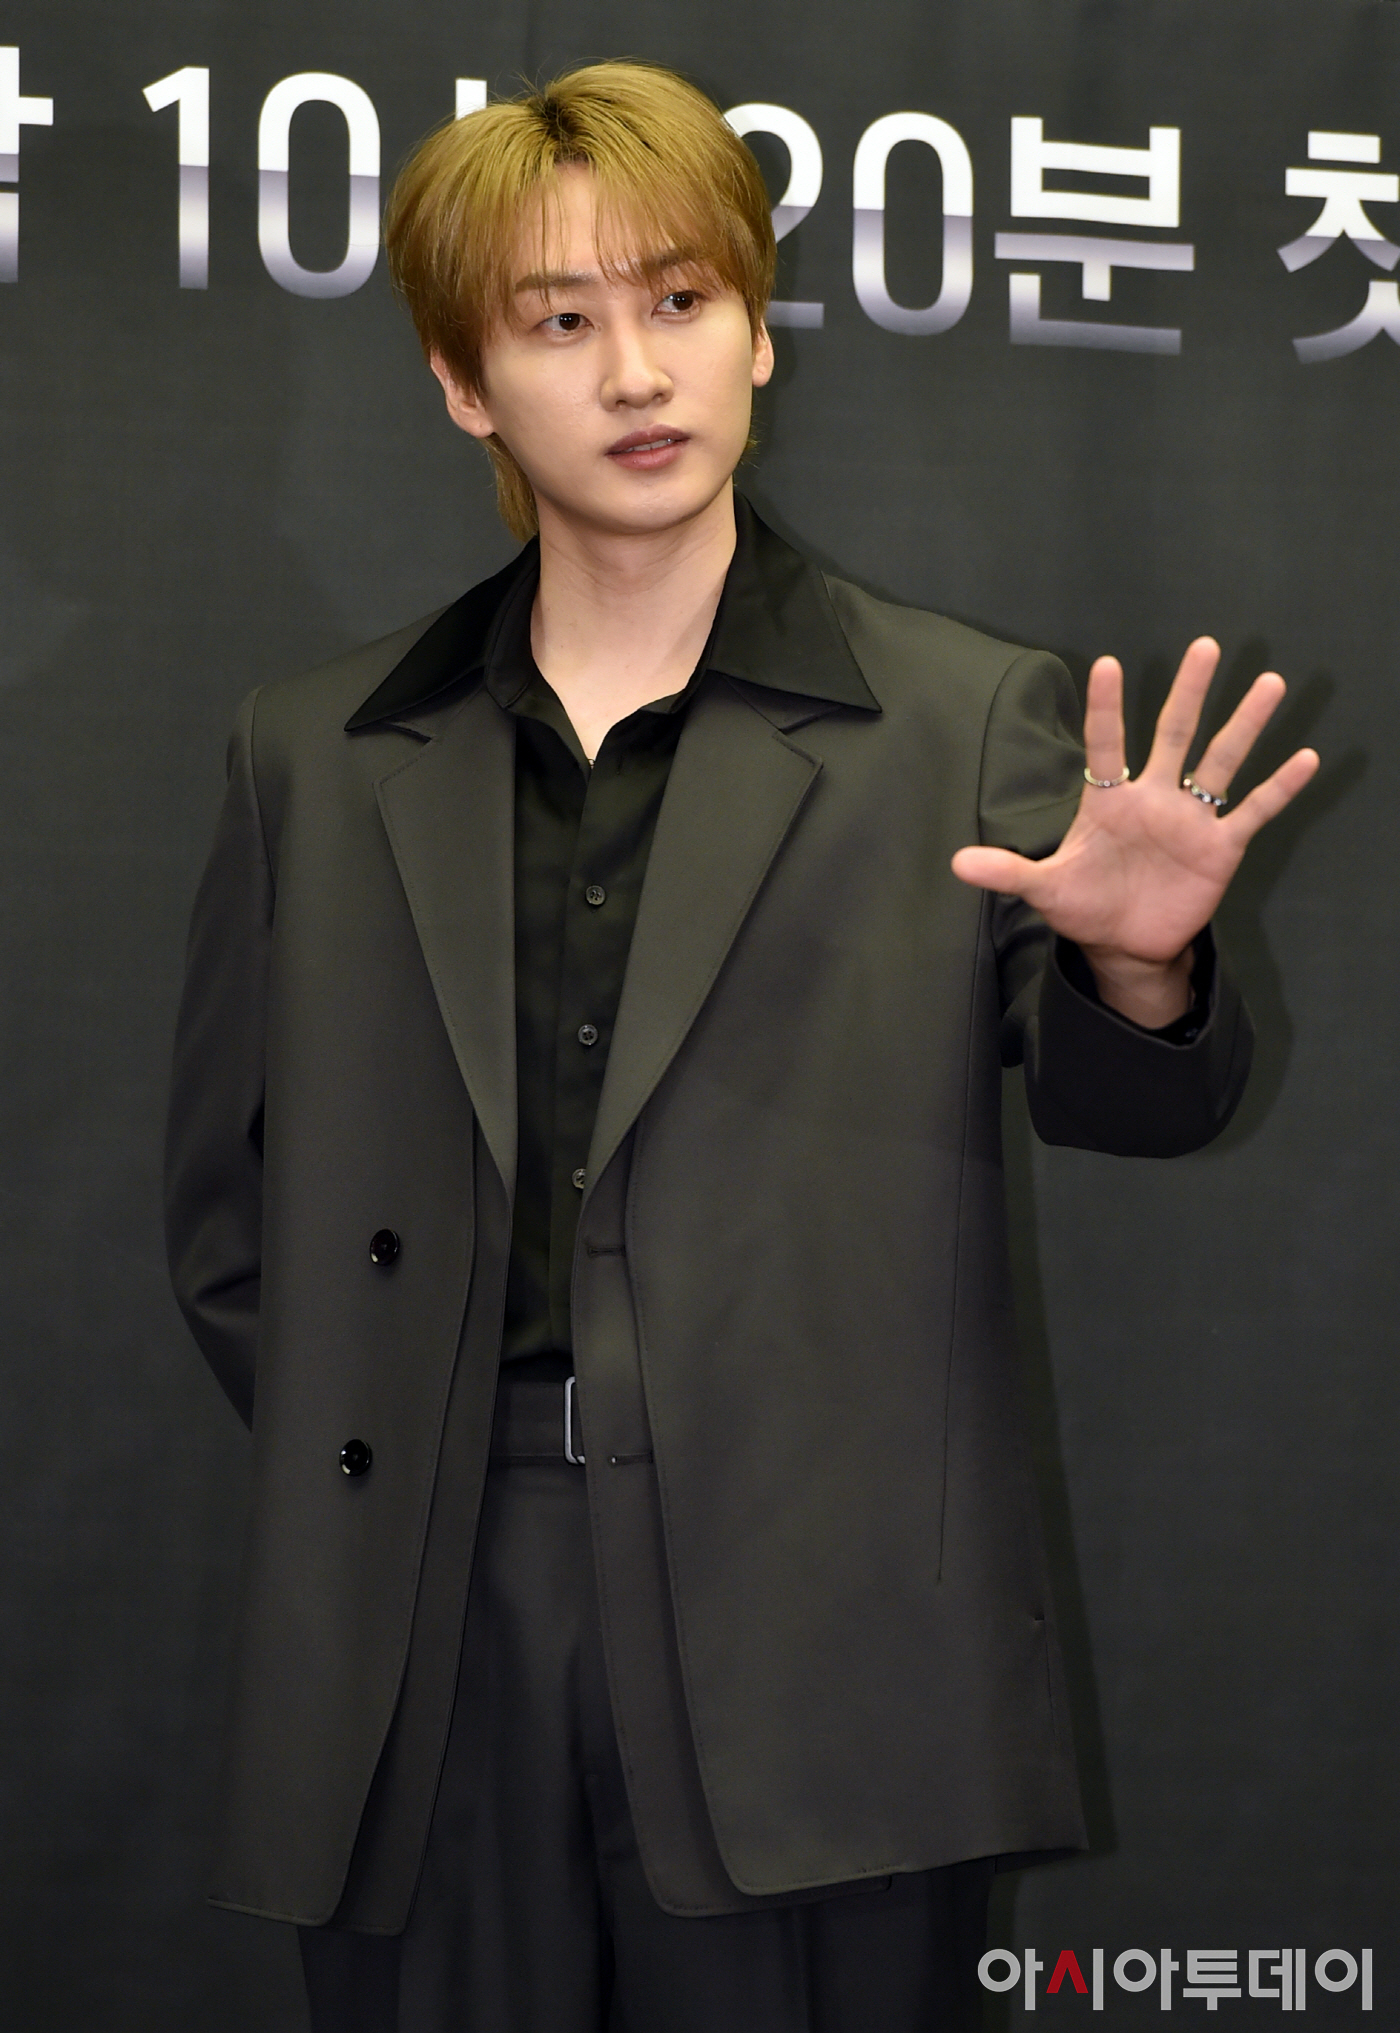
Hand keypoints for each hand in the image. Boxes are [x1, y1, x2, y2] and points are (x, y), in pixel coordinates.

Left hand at [950, 638, 1319, 1025]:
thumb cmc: (1085, 905)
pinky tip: (1306, 758)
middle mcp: (1154, 798)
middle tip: (1206, 646)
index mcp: (1109, 802)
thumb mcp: (1045, 889)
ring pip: (1220, 761)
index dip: (1106, 709)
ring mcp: (1190, 820)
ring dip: (1244, 724)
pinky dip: (1279, 789)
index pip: (1106, 746)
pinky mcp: (1219, 848)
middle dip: (1188, 692)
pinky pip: (1253, 812)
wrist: (1125, 944)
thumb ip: (1009, 871)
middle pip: (1174, 734)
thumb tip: (957, 863)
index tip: (1108, 663)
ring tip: (1270, 681)